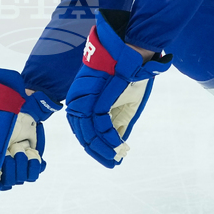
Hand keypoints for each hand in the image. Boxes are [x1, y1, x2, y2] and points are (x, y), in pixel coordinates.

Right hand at [0, 66, 60, 194]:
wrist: (23, 102)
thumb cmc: (0, 114)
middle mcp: (1, 162)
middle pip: (6, 183)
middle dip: (10, 170)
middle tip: (11, 152)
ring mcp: (17, 159)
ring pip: (22, 178)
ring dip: (23, 164)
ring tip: (21, 148)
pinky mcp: (31, 156)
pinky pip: (35, 172)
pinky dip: (36, 165)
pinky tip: (34, 155)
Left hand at [65, 14, 170, 167]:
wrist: (136, 51)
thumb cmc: (131, 73)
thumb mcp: (124, 101)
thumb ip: (118, 121)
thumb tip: (116, 141)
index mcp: (82, 101)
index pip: (84, 130)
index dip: (97, 147)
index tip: (111, 158)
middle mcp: (78, 101)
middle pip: (83, 135)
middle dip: (98, 151)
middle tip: (114, 163)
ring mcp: (85, 99)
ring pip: (88, 133)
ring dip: (103, 148)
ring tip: (117, 157)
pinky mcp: (95, 97)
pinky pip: (99, 125)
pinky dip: (109, 139)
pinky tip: (120, 147)